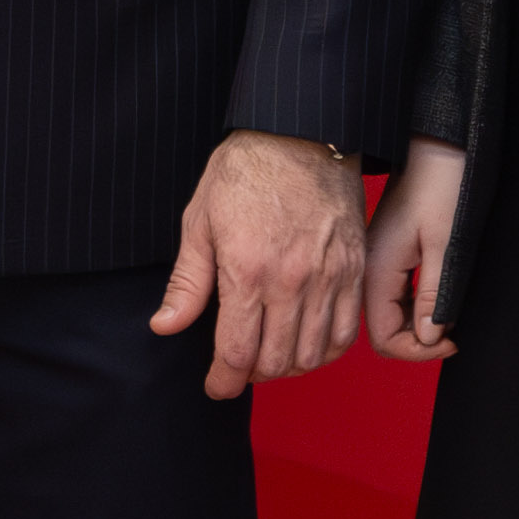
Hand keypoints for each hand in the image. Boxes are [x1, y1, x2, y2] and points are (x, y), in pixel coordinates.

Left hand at [150, 129, 366, 397]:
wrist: (303, 132)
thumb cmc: (246, 170)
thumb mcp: (200, 221)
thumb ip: (188, 283)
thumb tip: (165, 326)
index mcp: (248, 271)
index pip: (238, 352)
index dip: (224, 380)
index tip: (216, 386)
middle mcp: (292, 281)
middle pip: (276, 361)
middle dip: (252, 375)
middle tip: (237, 368)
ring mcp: (329, 277)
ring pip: (312, 354)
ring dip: (287, 366)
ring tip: (269, 356)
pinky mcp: (353, 270)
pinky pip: (344, 332)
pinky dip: (324, 350)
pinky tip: (305, 343)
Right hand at [362, 139, 468, 362]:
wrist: (437, 143)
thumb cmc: (444, 183)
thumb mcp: (446, 244)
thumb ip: (434, 295)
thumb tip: (428, 337)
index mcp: (377, 268)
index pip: (384, 338)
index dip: (418, 351)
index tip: (452, 341)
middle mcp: (369, 269)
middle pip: (383, 329)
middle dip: (418, 340)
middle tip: (455, 333)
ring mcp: (376, 260)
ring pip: (389, 313)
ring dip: (419, 323)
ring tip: (449, 314)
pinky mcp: (387, 252)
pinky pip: (394, 294)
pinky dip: (416, 305)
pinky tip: (437, 296)